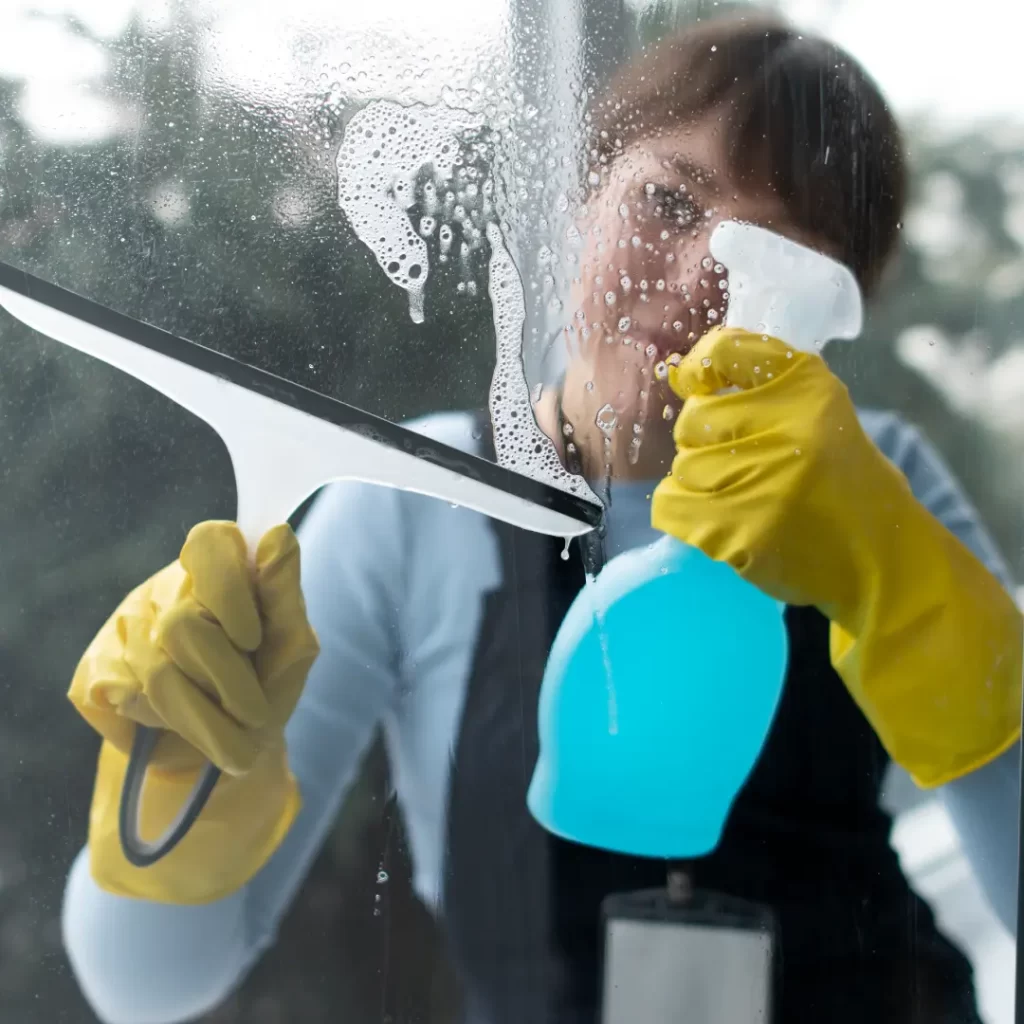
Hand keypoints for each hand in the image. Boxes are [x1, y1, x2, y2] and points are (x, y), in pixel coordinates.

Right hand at [69, 521, 319, 902]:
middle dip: (228, 681)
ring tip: (238, 744)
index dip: (228, 591)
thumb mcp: (290, 646)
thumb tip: (278, 534)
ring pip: (157, 672)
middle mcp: (169, 589)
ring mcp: (126, 627)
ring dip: (206, 720)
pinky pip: (125, 700)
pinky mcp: (95, 671)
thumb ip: (285, 595)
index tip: (253, 640)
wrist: (226, 749)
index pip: (210, 544)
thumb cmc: (266, 684)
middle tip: (257, 714)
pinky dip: (167, 727)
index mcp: (219, 568)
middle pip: (182, 625)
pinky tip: (186, 729)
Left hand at [652, 327, 1020, 786]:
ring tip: (742, 498)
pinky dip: (685, 514)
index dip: (699, 368)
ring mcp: (762, 481)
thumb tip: (682, 375)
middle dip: (704, 443)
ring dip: (699, 484)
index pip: (724, 351)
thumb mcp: (820, 416)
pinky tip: (719, 521)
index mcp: (809, 388)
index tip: (694, 383)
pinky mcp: (739, 531)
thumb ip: (761, 389)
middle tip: (740, 466)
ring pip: (682, 467)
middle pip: (694, 421)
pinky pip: (672, 506)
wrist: (881, 560)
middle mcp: (788, 427)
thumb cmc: (842, 482)